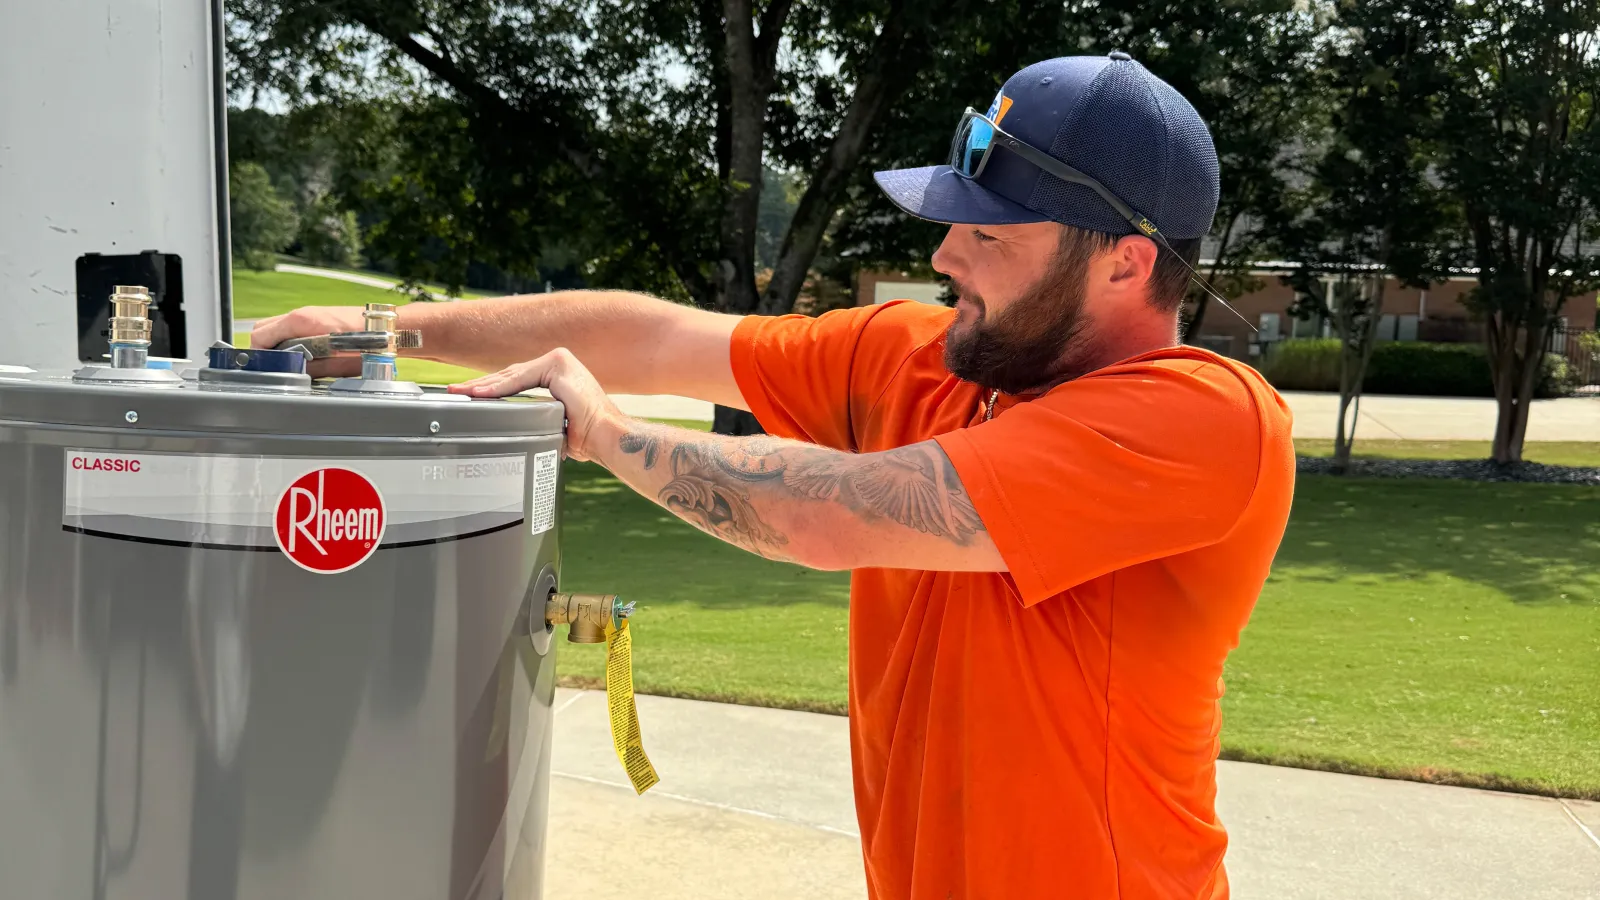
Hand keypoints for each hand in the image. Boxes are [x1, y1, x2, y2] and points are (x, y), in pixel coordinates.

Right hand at [249, 306, 366, 377]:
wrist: (388, 330)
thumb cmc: (366, 344)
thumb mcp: (333, 364)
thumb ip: (307, 368)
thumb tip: (291, 372)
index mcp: (300, 320)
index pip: (261, 336)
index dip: (259, 354)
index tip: (264, 368)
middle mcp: (302, 313)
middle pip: (264, 328)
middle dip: (264, 348)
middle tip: (275, 366)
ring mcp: (310, 313)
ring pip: (278, 327)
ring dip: (277, 343)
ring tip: (290, 361)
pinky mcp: (319, 316)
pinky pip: (294, 327)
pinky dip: (290, 338)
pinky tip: (303, 353)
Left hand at [448, 349, 621, 460]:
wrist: (605, 436)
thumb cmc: (587, 437)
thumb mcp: (554, 423)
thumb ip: (537, 417)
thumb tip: (516, 430)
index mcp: (558, 375)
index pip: (517, 380)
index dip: (492, 388)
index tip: (471, 395)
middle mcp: (558, 363)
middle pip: (510, 375)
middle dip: (482, 385)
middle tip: (457, 392)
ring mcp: (558, 362)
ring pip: (512, 375)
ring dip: (483, 386)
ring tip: (461, 392)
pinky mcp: (557, 365)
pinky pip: (520, 380)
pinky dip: (498, 389)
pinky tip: (479, 394)